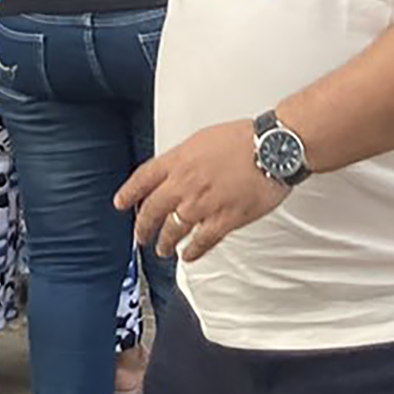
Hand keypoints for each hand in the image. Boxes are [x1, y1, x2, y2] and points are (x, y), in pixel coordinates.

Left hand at [118, 121, 290, 261]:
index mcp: (179, 160)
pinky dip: (192, 251)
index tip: (121, 203)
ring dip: (164, 242)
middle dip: (142, 226)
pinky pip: (201, 242)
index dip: (128, 193)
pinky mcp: (224, 219)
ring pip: (173, 230)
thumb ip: (185, 157)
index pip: (143, 179)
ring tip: (162, 249)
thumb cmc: (245, 139)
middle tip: (140, 235)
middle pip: (152, 210)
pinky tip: (187, 255)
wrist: (272, 148)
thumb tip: (177, 169)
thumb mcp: (203, 139)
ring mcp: (203, 204)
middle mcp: (185, 184)